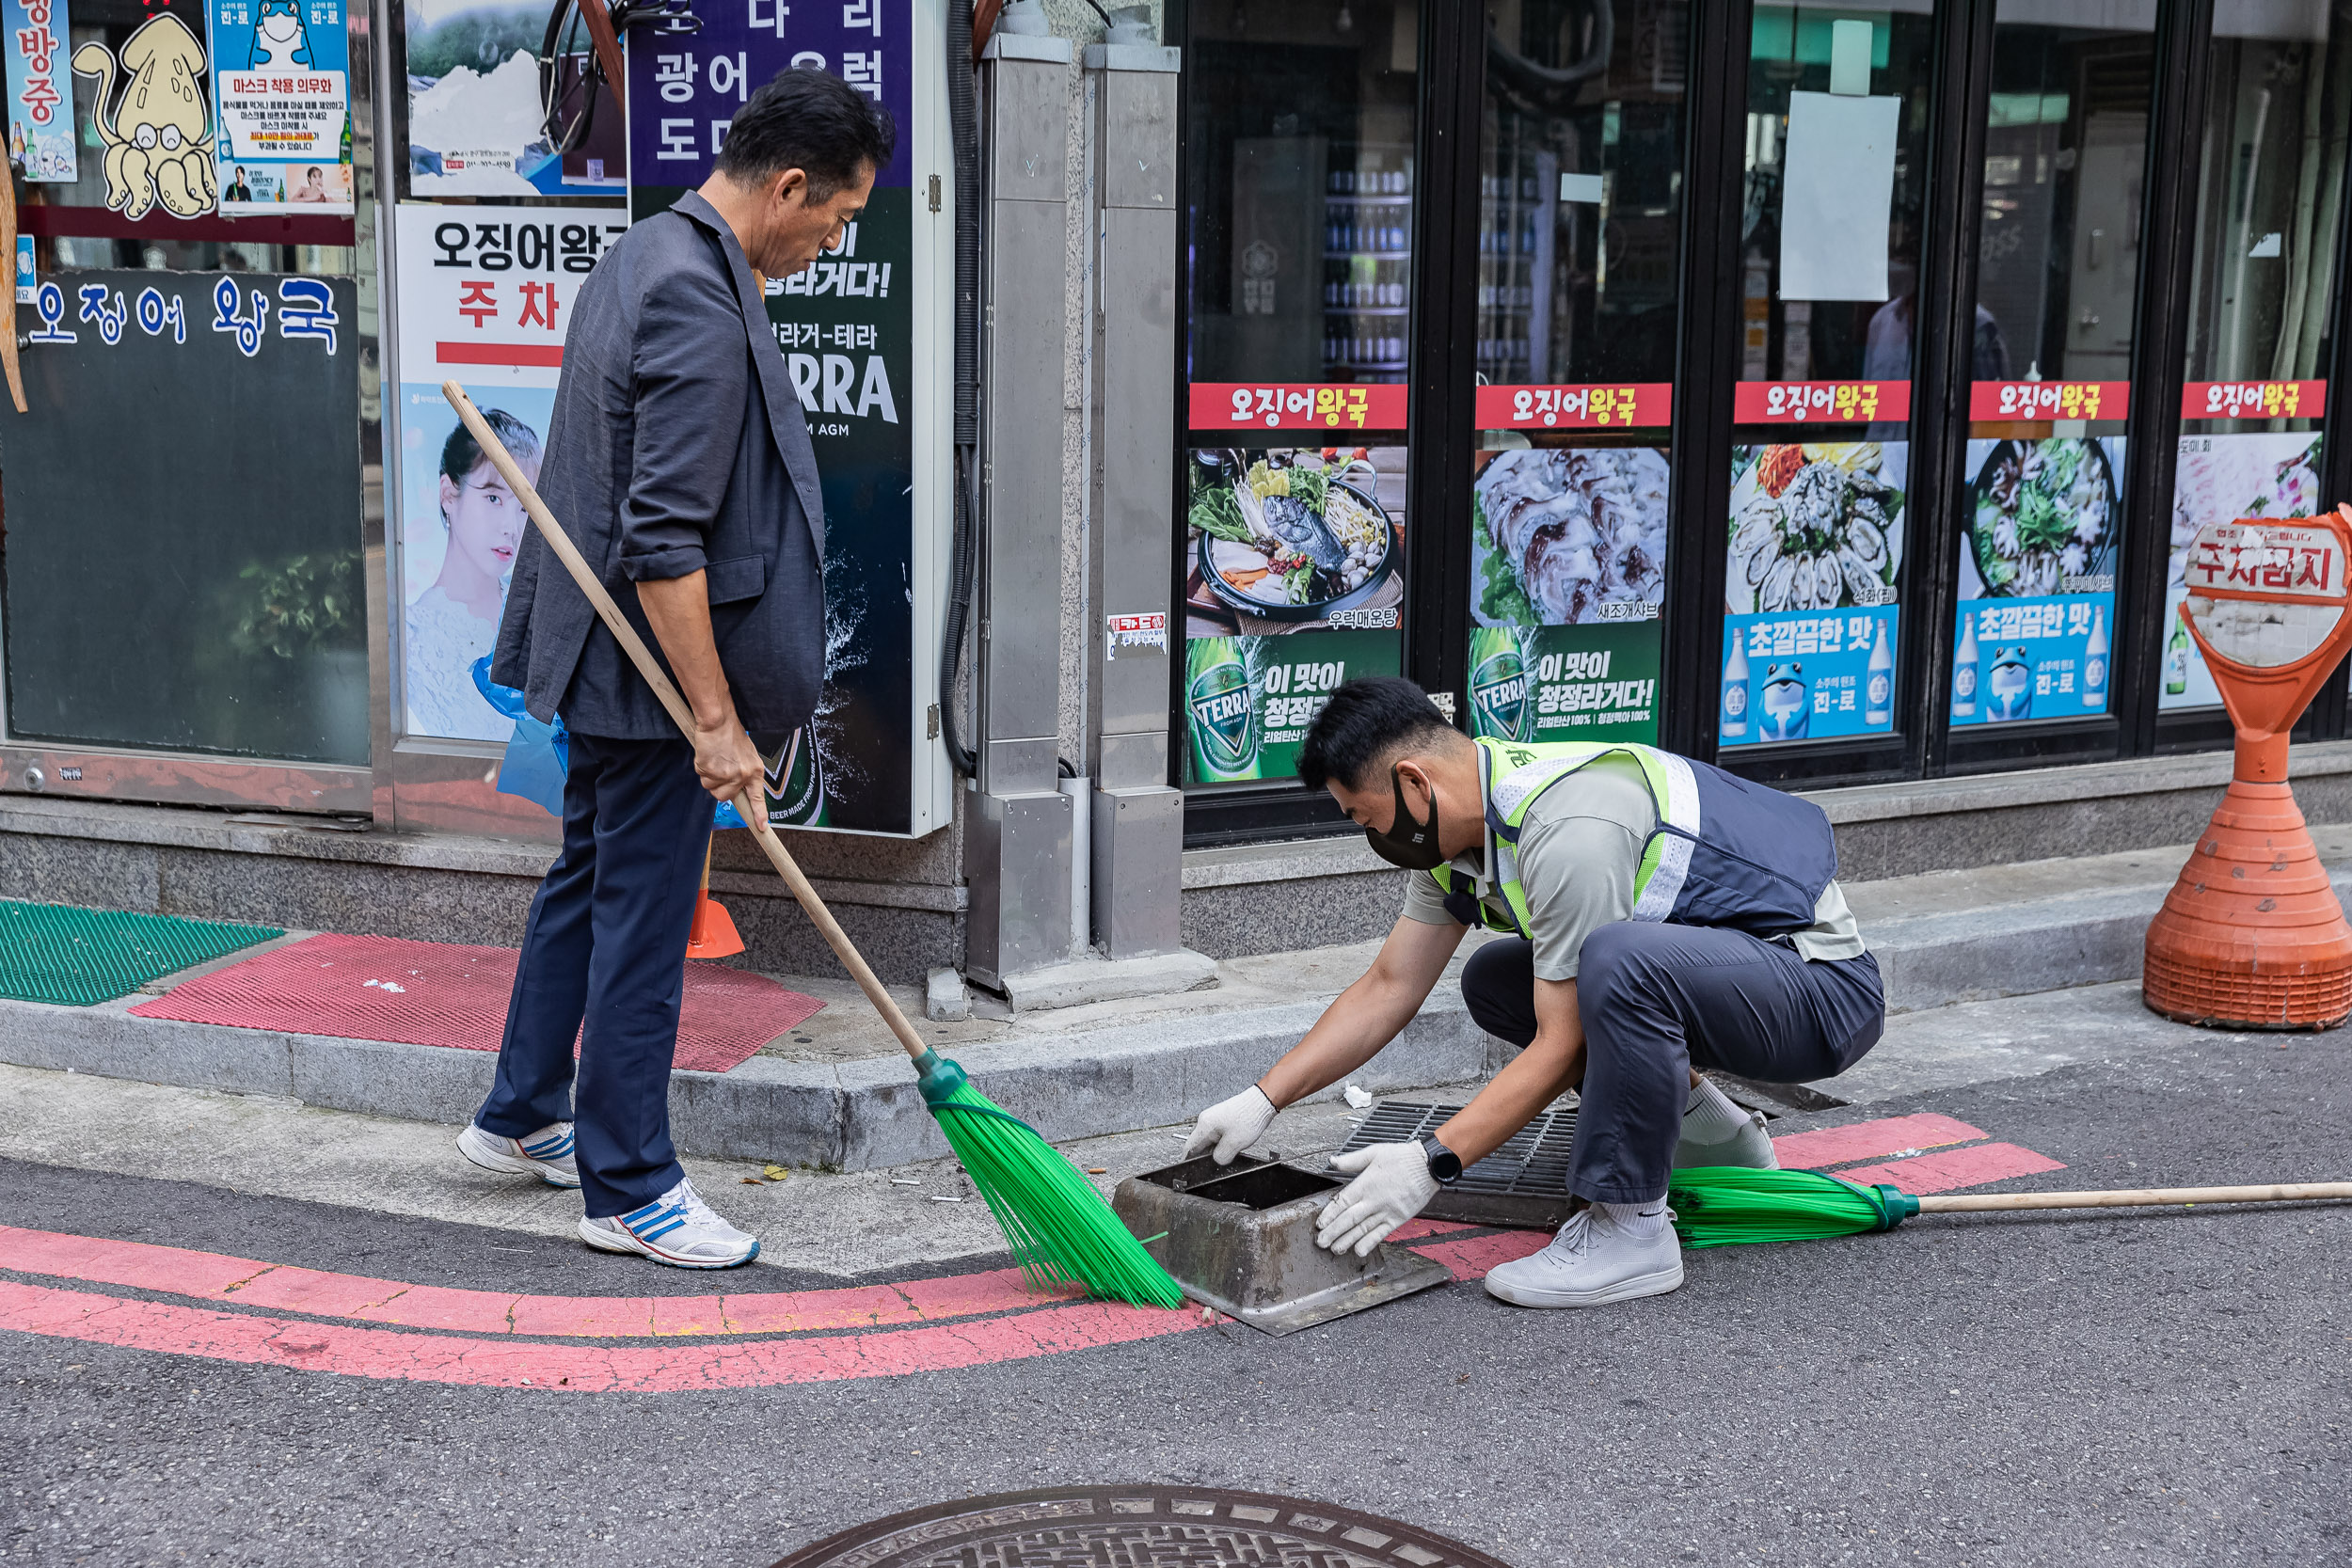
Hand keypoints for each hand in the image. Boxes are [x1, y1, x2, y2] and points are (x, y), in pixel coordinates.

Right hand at [692, 721, 764, 805]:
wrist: (719, 721)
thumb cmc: (732, 735)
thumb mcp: (747, 755)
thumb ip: (745, 773)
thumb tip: (739, 789)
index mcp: (755, 771)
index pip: (757, 797)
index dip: (759, 813)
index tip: (761, 826)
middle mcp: (741, 775)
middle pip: (725, 797)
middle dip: (720, 787)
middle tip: (721, 769)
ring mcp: (725, 774)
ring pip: (711, 788)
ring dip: (710, 777)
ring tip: (715, 759)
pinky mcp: (709, 770)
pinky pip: (702, 777)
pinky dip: (702, 768)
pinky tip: (708, 756)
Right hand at [1181, 1085, 1276, 1164]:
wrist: (1262, 1102)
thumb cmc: (1249, 1118)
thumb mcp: (1234, 1145)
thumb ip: (1220, 1157)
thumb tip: (1216, 1161)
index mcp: (1204, 1125)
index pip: (1189, 1148)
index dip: (1189, 1161)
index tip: (1193, 1168)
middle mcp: (1206, 1120)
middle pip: (1199, 1144)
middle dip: (1209, 1154)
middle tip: (1224, 1156)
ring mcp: (1213, 1118)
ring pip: (1210, 1140)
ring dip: (1218, 1147)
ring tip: (1233, 1145)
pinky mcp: (1222, 1118)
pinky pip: (1218, 1134)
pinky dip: (1224, 1141)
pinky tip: (1235, 1140)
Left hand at [1315, 1141, 1437, 1256]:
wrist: (1428, 1165)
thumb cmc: (1402, 1158)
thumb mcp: (1374, 1152)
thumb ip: (1352, 1160)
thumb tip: (1333, 1161)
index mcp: (1366, 1183)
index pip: (1342, 1202)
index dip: (1329, 1215)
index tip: (1320, 1224)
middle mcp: (1374, 1200)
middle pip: (1349, 1219)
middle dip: (1333, 1232)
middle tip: (1321, 1242)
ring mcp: (1386, 1211)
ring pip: (1363, 1229)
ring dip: (1347, 1240)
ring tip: (1335, 1249)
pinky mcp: (1398, 1218)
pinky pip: (1381, 1233)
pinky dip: (1369, 1243)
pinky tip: (1359, 1250)